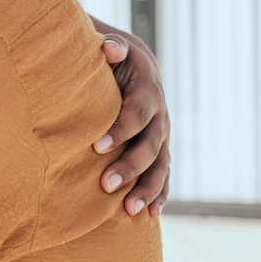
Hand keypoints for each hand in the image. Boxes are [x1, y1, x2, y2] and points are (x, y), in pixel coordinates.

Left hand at [92, 25, 169, 216]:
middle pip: (149, 146)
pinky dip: (159, 194)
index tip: (96, 147)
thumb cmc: (112, 58)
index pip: (135, 114)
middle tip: (105, 186)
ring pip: (159, 165)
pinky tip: (150, 214)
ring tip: (129, 211)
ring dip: (146, 189)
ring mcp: (162, 134)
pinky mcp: (161, 148)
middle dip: (129, 167)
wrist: (136, 65)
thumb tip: (107, 47)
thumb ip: (109, 47)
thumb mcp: (111, 48)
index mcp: (147, 90)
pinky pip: (164, 174)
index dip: (119, 131)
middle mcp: (160, 116)